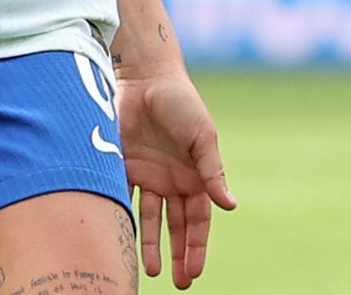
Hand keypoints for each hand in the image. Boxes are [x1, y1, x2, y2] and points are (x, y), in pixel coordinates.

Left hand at [115, 65, 232, 288]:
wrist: (145, 76)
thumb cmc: (181, 103)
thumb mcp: (202, 137)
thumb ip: (212, 172)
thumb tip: (230, 206)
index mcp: (195, 176)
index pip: (198, 221)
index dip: (197, 247)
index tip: (195, 272)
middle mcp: (172, 180)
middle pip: (176, 226)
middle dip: (179, 254)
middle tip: (179, 282)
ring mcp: (148, 175)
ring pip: (149, 218)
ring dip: (150, 243)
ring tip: (151, 270)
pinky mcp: (123, 165)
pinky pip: (122, 196)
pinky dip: (121, 216)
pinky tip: (120, 237)